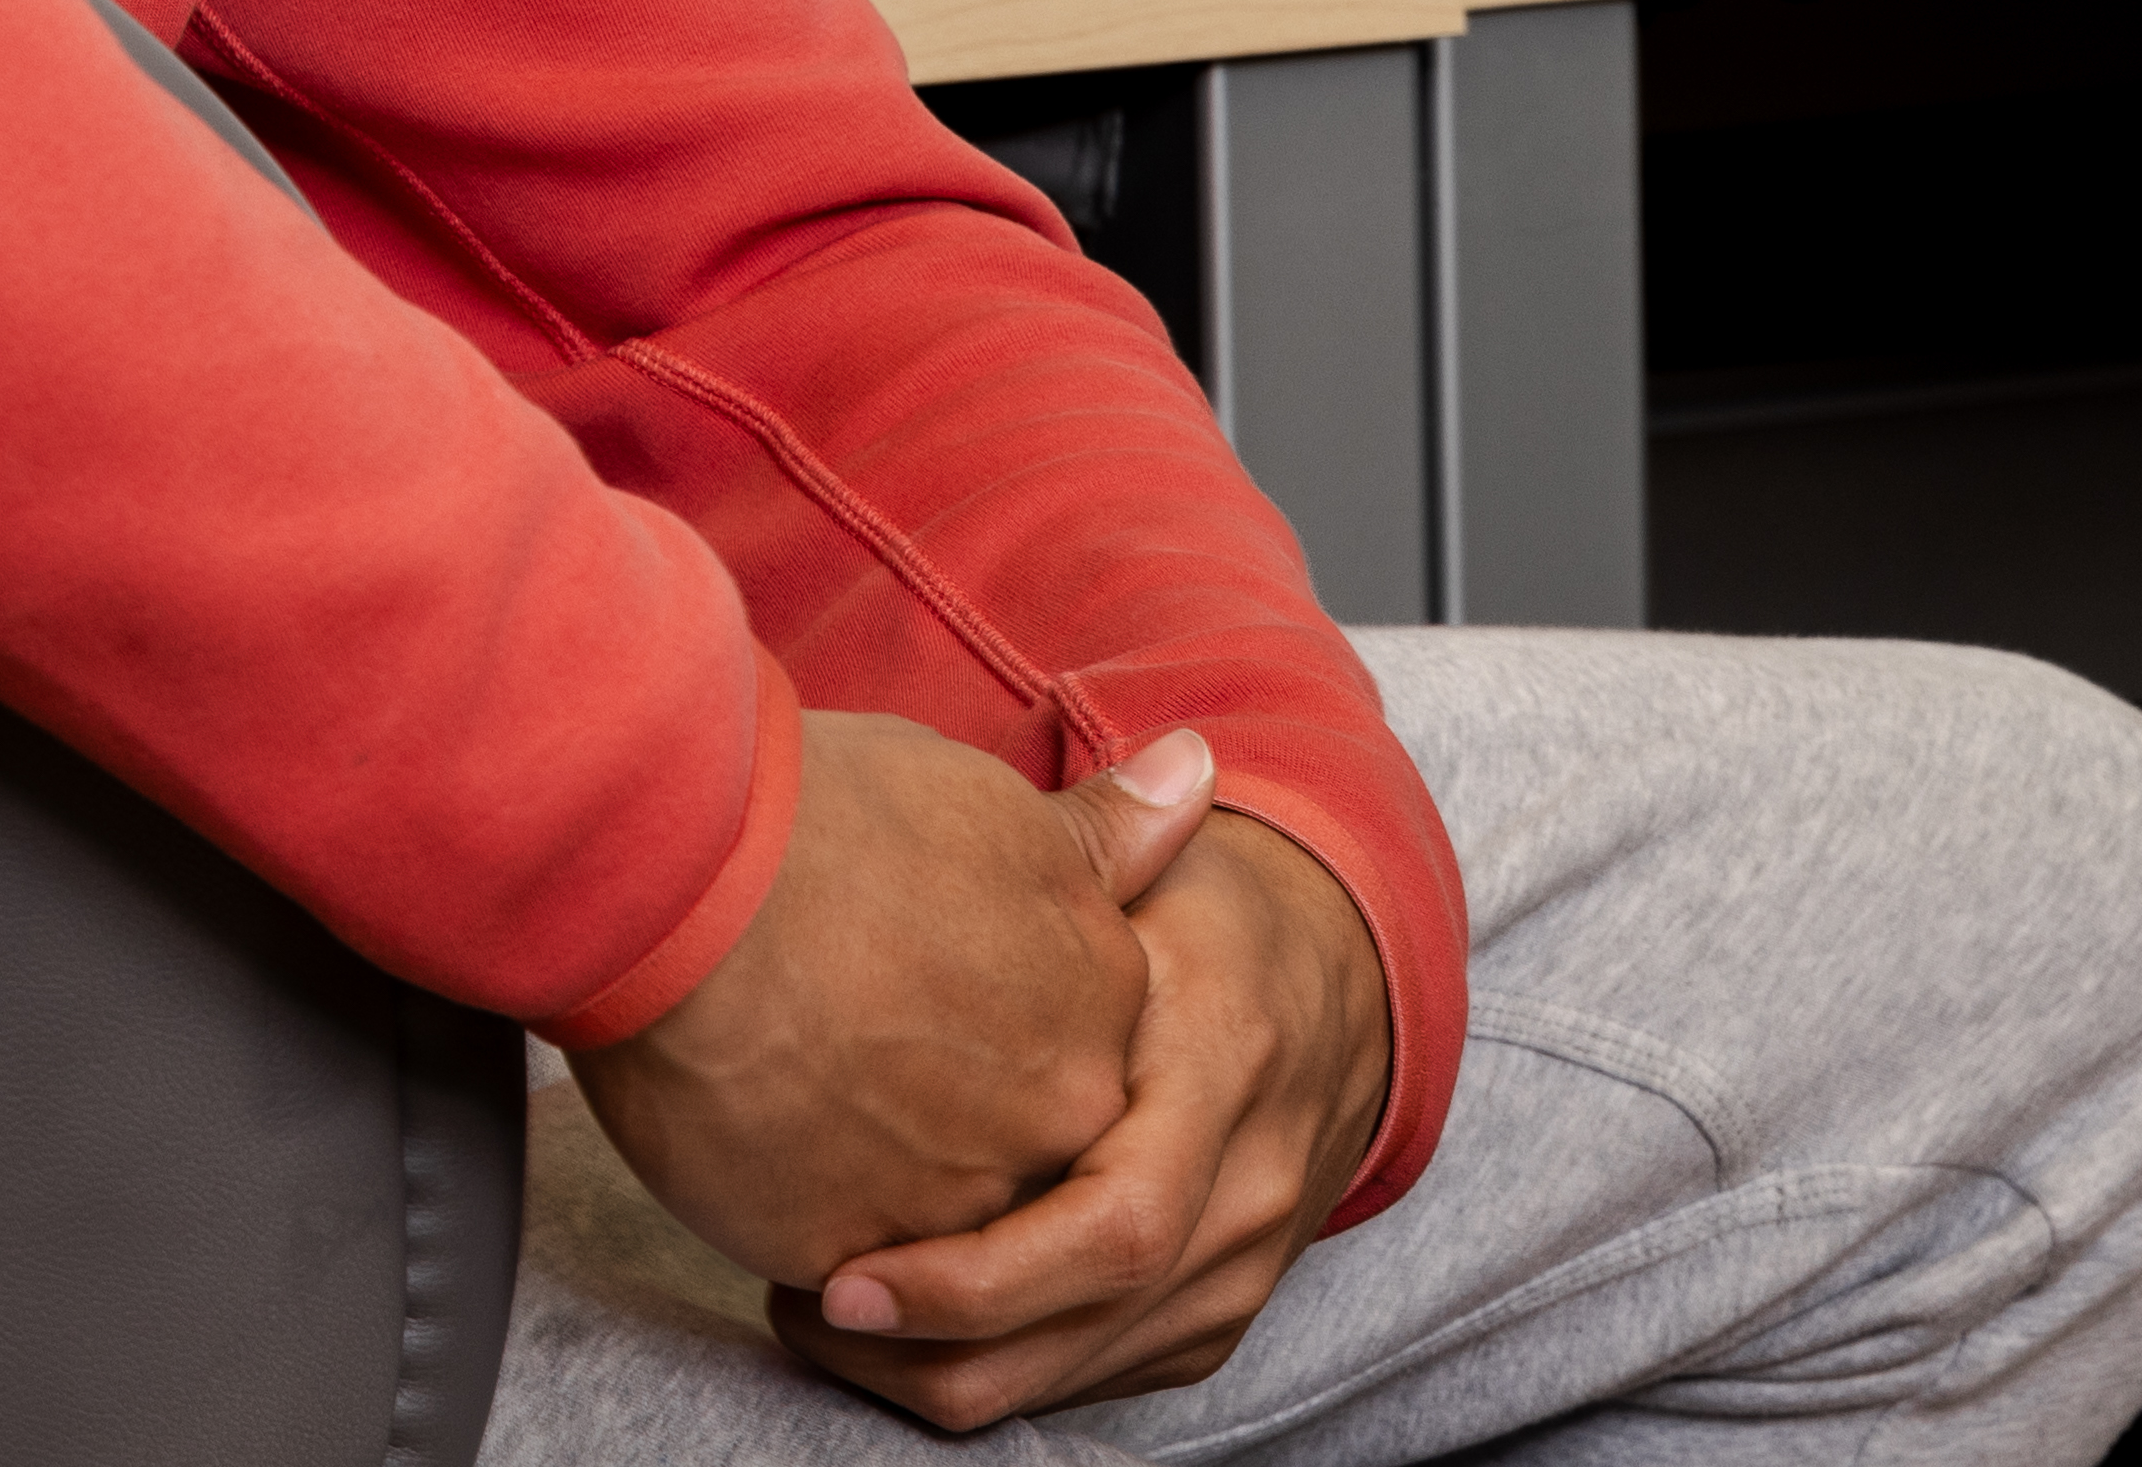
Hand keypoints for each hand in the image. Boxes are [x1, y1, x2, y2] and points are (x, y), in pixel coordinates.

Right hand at [576, 713, 1218, 1286]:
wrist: (690, 883)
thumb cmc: (832, 820)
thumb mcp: (990, 802)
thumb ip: (1101, 832)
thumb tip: (1195, 771)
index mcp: (1100, 1006)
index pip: (1074, 1051)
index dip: (985, 1018)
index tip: (917, 986)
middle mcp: (1052, 1117)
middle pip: (1020, 1147)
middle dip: (945, 1113)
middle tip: (852, 1044)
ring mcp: (957, 1200)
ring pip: (938, 1224)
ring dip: (874, 1173)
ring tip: (793, 1090)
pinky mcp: (852, 1257)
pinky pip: (846, 1270)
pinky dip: (803, 1222)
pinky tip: (750, 1142)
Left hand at [776, 800, 1399, 1435]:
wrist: (1343, 1001)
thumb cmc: (1213, 921)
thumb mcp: (1165, 877)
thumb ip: (1116, 848)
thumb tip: (1169, 754)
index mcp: (1222, 1080)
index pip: (1111, 1230)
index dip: (972, 1279)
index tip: (842, 1276)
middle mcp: (1244, 1196)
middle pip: (1078, 1331)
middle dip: (923, 1348)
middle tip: (798, 1306)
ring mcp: (1237, 1275)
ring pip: (1072, 1381)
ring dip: (933, 1372)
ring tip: (816, 1316)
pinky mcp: (1210, 1322)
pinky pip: (1088, 1386)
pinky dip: (988, 1372)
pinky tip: (895, 1329)